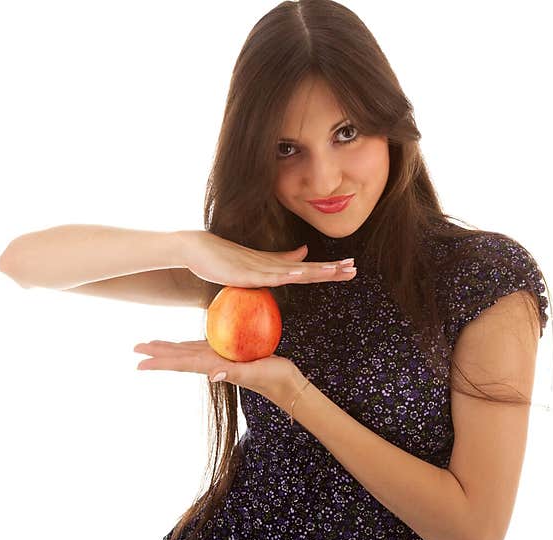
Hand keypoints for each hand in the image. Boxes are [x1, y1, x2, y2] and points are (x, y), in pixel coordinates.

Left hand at [133, 338, 304, 405]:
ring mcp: (220, 359)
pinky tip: (186, 343)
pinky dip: (189, 344)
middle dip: (157, 353)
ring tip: (152, 345)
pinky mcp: (230, 354)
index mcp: (214, 365)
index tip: (138, 363)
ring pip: (187, 352)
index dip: (159, 361)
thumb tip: (212, 375)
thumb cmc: (274, 378)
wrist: (287, 384)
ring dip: (169, 349)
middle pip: (178, 356)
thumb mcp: (256, 372)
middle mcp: (213, 362)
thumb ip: (235, 373)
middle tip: (135, 348)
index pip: (181, 362)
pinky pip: (203, 347)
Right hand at [177, 230, 355, 288]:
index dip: (329, 269)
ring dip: (315, 271)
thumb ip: (281, 260)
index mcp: (276, 266)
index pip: (308, 269)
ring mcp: (259, 268)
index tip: (351, 268)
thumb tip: (305, 254)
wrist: (198, 249)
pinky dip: (286, 274)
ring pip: (293, 272)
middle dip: (331, 270)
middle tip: (354, 269)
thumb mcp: (257, 262)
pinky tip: (300, 274)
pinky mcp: (246, 273)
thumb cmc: (225, 257)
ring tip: (336, 271)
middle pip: (307, 270)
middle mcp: (272, 265)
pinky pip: (269, 276)